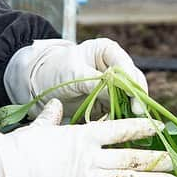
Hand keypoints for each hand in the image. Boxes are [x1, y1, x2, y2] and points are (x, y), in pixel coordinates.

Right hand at [0, 99, 176, 176]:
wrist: (6, 174)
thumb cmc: (20, 148)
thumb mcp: (39, 128)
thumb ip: (51, 118)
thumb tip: (54, 106)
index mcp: (81, 136)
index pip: (119, 129)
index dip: (141, 129)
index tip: (160, 129)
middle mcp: (90, 157)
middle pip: (129, 158)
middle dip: (155, 159)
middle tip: (176, 161)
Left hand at [4, 38, 147, 116]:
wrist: (40, 84)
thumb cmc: (55, 70)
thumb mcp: (74, 74)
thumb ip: (96, 82)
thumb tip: (118, 94)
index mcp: (108, 51)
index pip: (127, 67)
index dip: (133, 84)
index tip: (135, 100)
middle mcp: (115, 66)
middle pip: (134, 83)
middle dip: (135, 98)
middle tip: (136, 113)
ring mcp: (113, 85)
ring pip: (130, 98)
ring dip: (128, 110)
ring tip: (127, 122)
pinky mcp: (108, 101)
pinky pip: (119, 110)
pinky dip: (119, 117)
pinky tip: (117, 125)